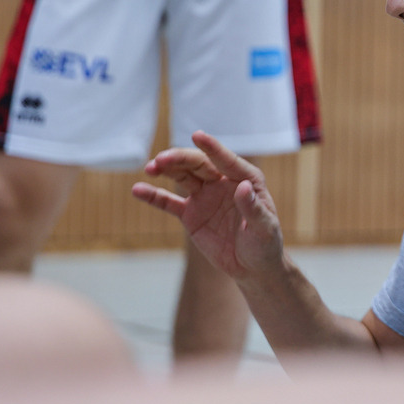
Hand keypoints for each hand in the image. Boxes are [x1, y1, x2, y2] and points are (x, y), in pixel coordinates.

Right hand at [131, 131, 284, 280]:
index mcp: (246, 179)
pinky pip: (169, 202)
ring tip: (151, 167)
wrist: (252, 268)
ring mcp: (205, 196)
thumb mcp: (264, 228)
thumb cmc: (266, 245)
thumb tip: (242, 186)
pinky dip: (153, 195)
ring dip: (166, 169)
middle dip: (181, 159)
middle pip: (199, 164)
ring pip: (183, 176)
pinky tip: (138, 189)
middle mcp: (224, 182)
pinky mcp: (191, 214)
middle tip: (161, 159)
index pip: (227, 160)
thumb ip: (253, 208)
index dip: (213, 148)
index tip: (197, 135)